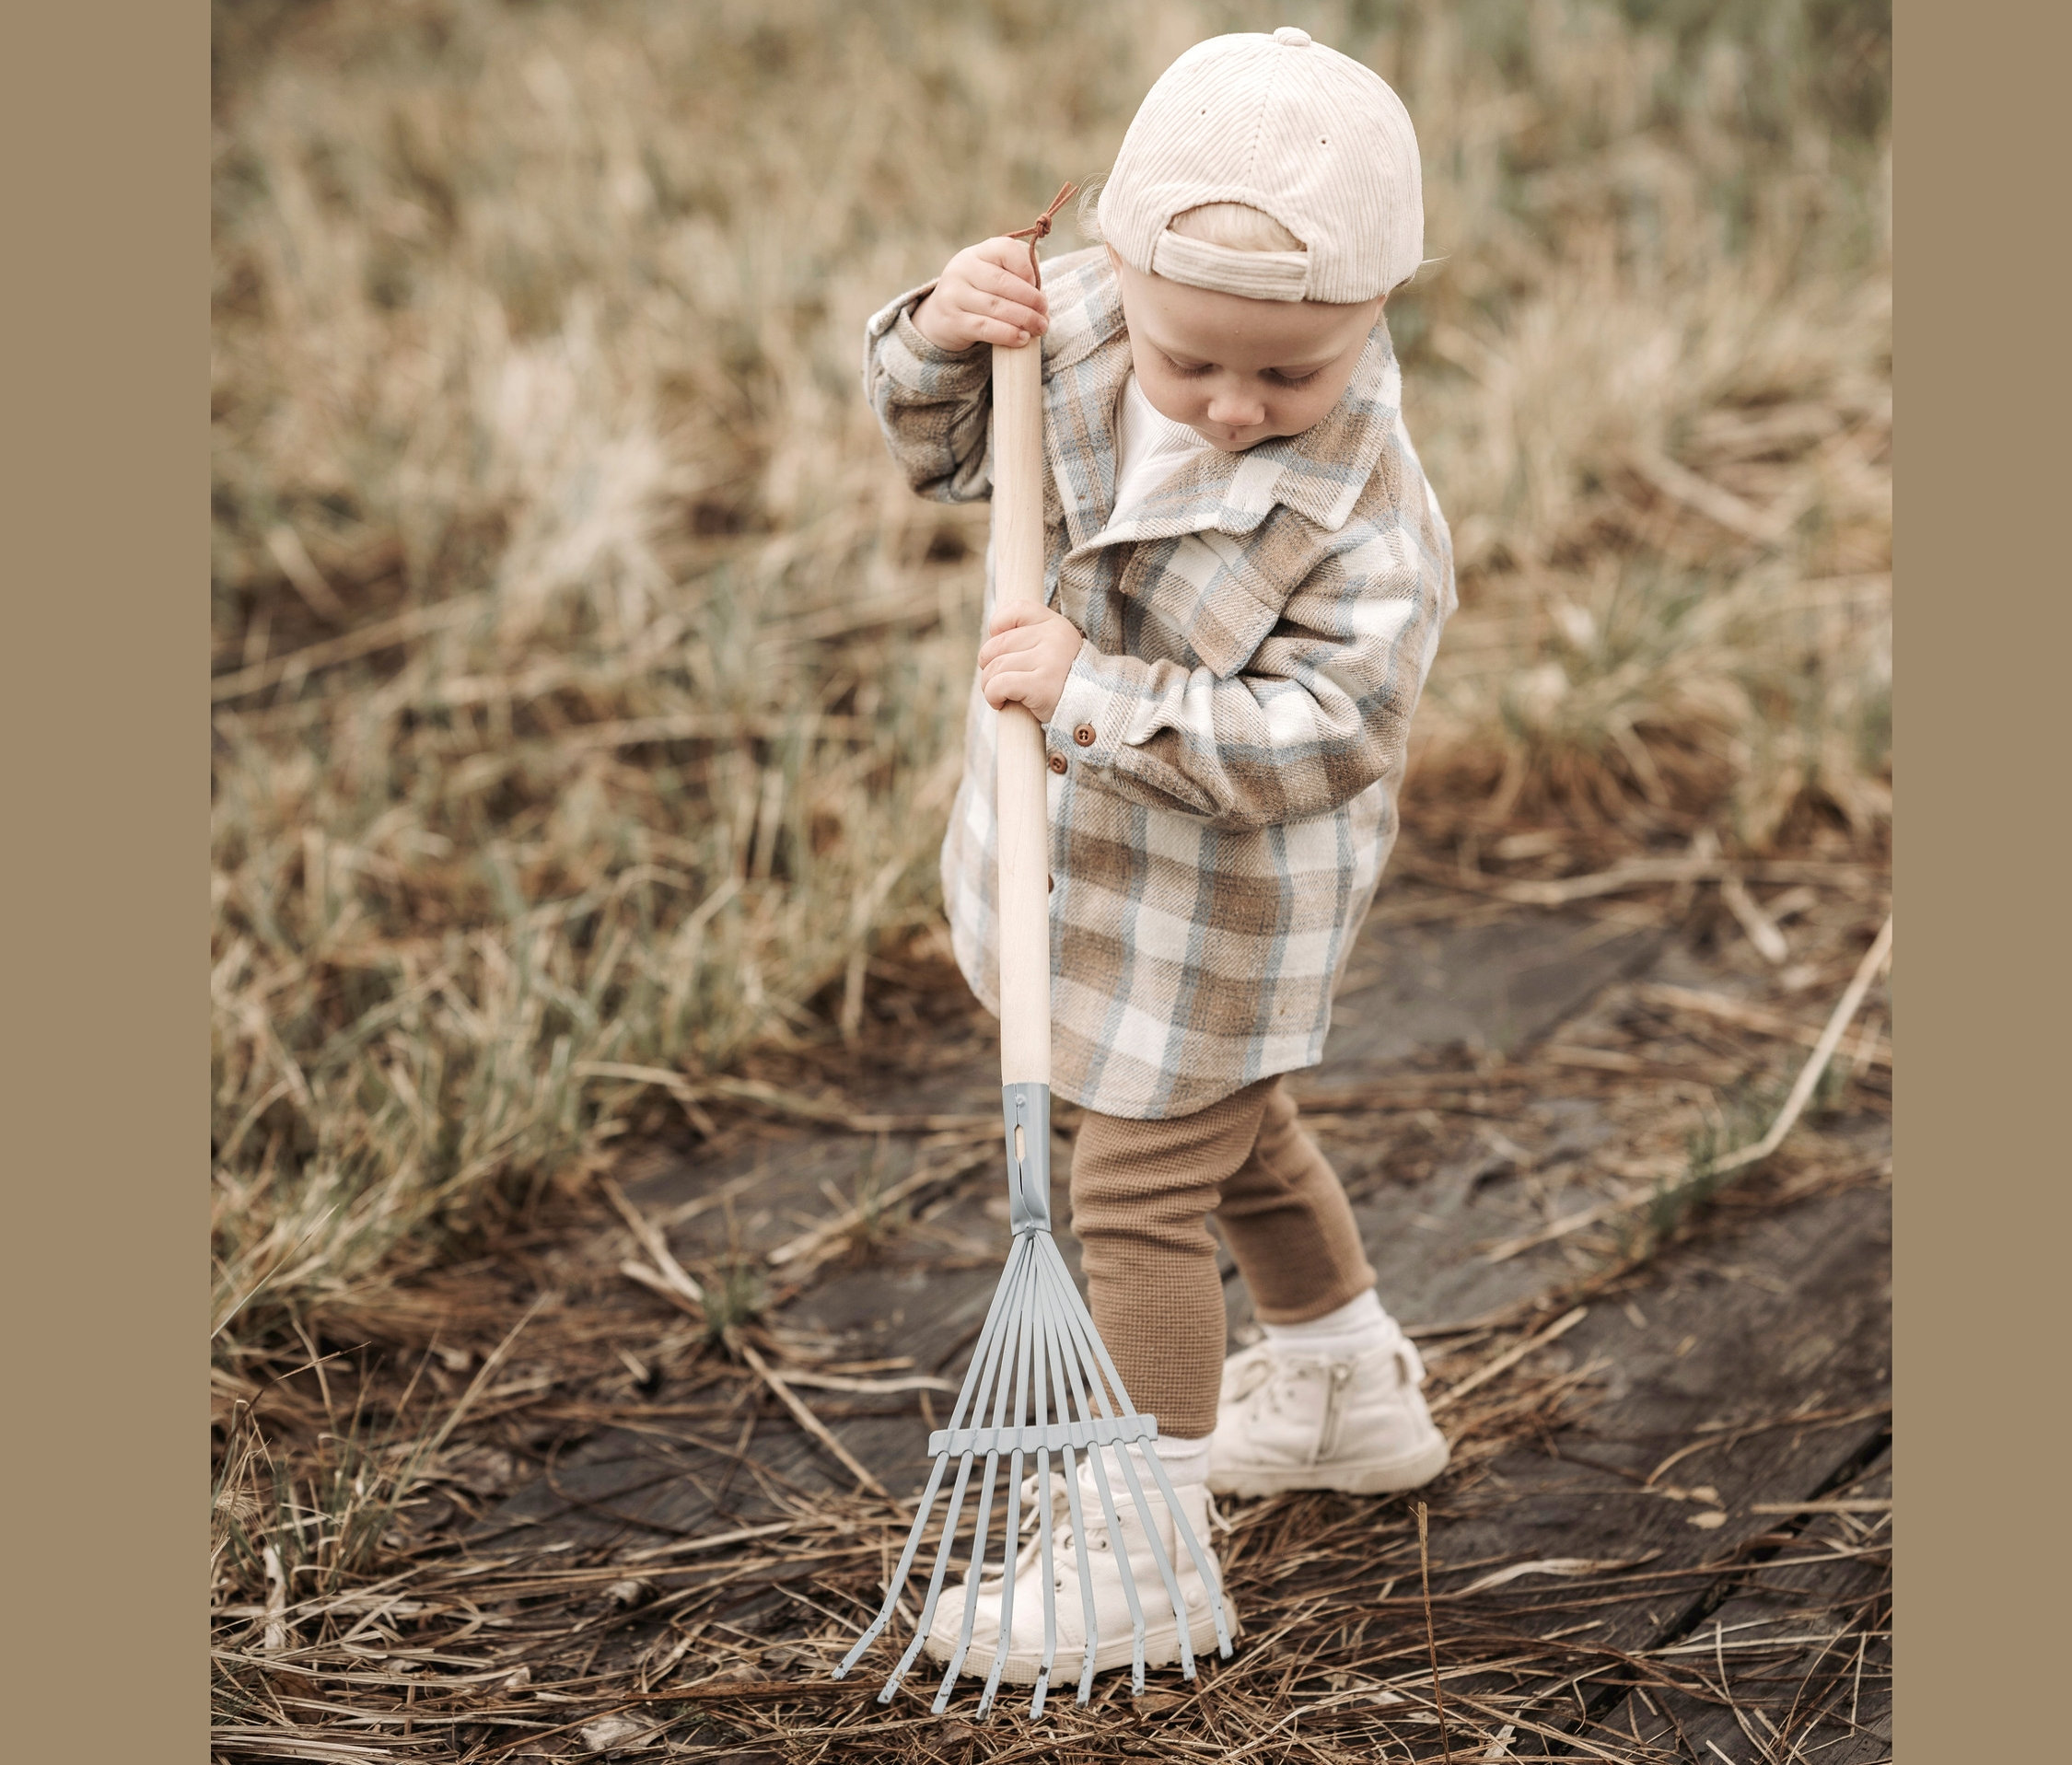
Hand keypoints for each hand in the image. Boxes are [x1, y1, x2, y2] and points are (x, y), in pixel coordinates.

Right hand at [912, 238, 1049, 351]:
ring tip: (1040, 328)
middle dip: (1030, 299)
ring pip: (995, 306)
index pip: (1006, 249)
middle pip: (1002, 282)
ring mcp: (954, 295)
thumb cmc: (979, 295)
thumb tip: (1041, 298)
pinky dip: (1007, 334)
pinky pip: (985, 327)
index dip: (1027, 268)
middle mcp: (962, 269)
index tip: (1038, 286)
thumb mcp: (992, 277)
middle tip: (1044, 313)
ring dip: (1024, 319)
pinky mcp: (952, 320)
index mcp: (977, 253)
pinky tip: (1022, 339)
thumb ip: (1017, 277)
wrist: (940, 318)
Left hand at [979, 602, 1080, 723]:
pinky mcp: (1041, 684)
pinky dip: (992, 695)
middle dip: (987, 665)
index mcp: (1056, 624)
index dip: (998, 627)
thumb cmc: (1064, 683)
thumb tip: (992, 635)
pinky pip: (999, 684)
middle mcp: (1054, 637)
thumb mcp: (1054, 651)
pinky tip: (999, 703)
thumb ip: (1031, 638)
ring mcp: (1049, 660)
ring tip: (999, 695)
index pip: (1017, 609)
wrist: (1093, 711)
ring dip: (988, 684)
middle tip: (995, 680)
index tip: (1001, 650)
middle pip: (997, 644)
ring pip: (996, 666)